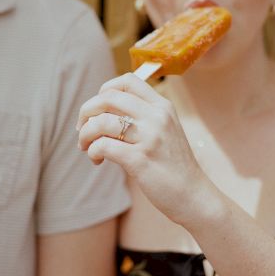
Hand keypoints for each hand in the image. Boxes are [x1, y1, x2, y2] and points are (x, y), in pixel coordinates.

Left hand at [77, 73, 201, 223]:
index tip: (97, 108)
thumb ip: (141, 115)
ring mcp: (150, 138)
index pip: (128, 80)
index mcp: (162, 106)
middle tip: (81, 127)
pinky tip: (97, 160)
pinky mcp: (140, 160)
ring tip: (86, 146)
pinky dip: (92, 151)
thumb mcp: (165, 129)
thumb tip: (101, 110)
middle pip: (109, 97)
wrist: (193, 195)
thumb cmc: (172, 163)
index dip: (105, 89)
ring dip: (85, 134)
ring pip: (102, 121)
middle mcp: (157, 117)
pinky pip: (103, 146)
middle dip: (87, 110)